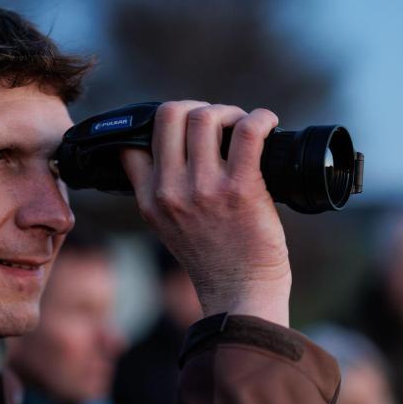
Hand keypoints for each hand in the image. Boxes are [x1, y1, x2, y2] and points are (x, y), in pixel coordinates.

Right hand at [121, 101, 290, 326]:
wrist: (240, 294)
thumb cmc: (214, 260)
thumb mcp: (168, 226)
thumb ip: (162, 191)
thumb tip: (175, 148)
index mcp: (150, 199)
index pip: (134, 142)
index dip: (164, 127)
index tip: (188, 134)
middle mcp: (171, 191)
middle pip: (171, 115)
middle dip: (198, 109)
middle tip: (220, 125)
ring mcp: (205, 189)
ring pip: (206, 117)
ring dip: (230, 113)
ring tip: (243, 127)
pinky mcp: (241, 189)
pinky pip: (248, 131)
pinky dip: (261, 118)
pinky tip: (268, 124)